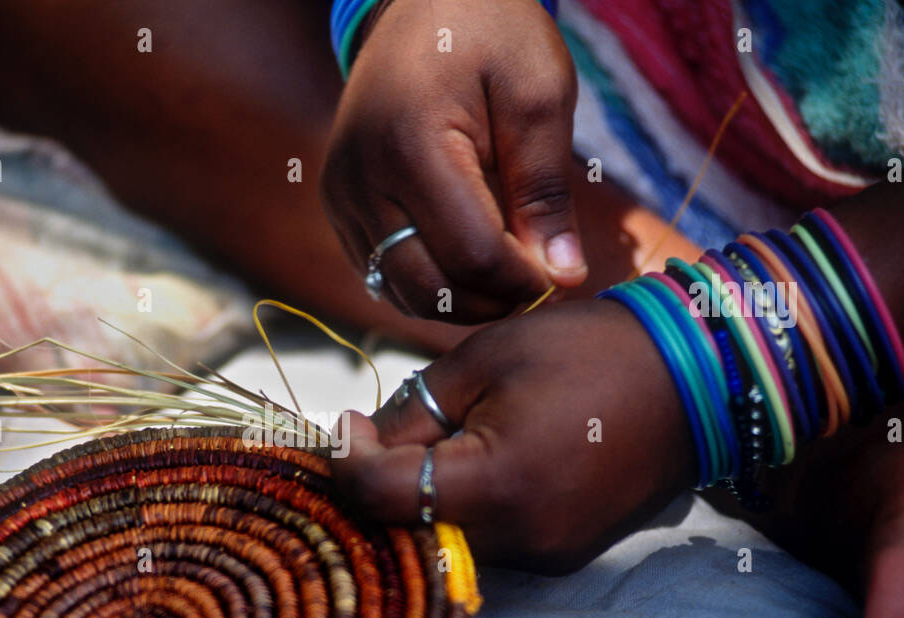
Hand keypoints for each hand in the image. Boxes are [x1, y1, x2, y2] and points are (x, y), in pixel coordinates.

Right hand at [320, 0, 586, 322]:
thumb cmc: (489, 33)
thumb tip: (565, 276)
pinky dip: (427, 285)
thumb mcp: (538, 95)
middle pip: (429, 288)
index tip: (559, 270)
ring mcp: (342, 197)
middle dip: (491, 300)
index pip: (472, 255)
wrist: (420, 1)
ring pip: (400, 292)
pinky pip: (381, 274)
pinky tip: (467, 263)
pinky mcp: (338, 206)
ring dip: (459, 301)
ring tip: (505, 274)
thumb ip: (547, 190)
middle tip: (536, 281)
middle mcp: (362, 180)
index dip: (523, 279)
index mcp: (411, 145)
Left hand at [332, 299, 695, 570]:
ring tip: (432, 440)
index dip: (347, 461)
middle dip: (377, 484)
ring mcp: (546, 558)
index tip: (345, 422)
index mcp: (497, 486)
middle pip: (407, 530)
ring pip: (444, 541)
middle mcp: (520, 541)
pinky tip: (472, 462)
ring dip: (419, 499)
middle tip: (374, 433)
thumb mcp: (480, 360)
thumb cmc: (585, 351)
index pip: (380, 498)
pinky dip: (463, 509)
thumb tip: (360, 447)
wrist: (696, 376)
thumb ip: (409, 412)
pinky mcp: (563, 558)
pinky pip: (487, 542)